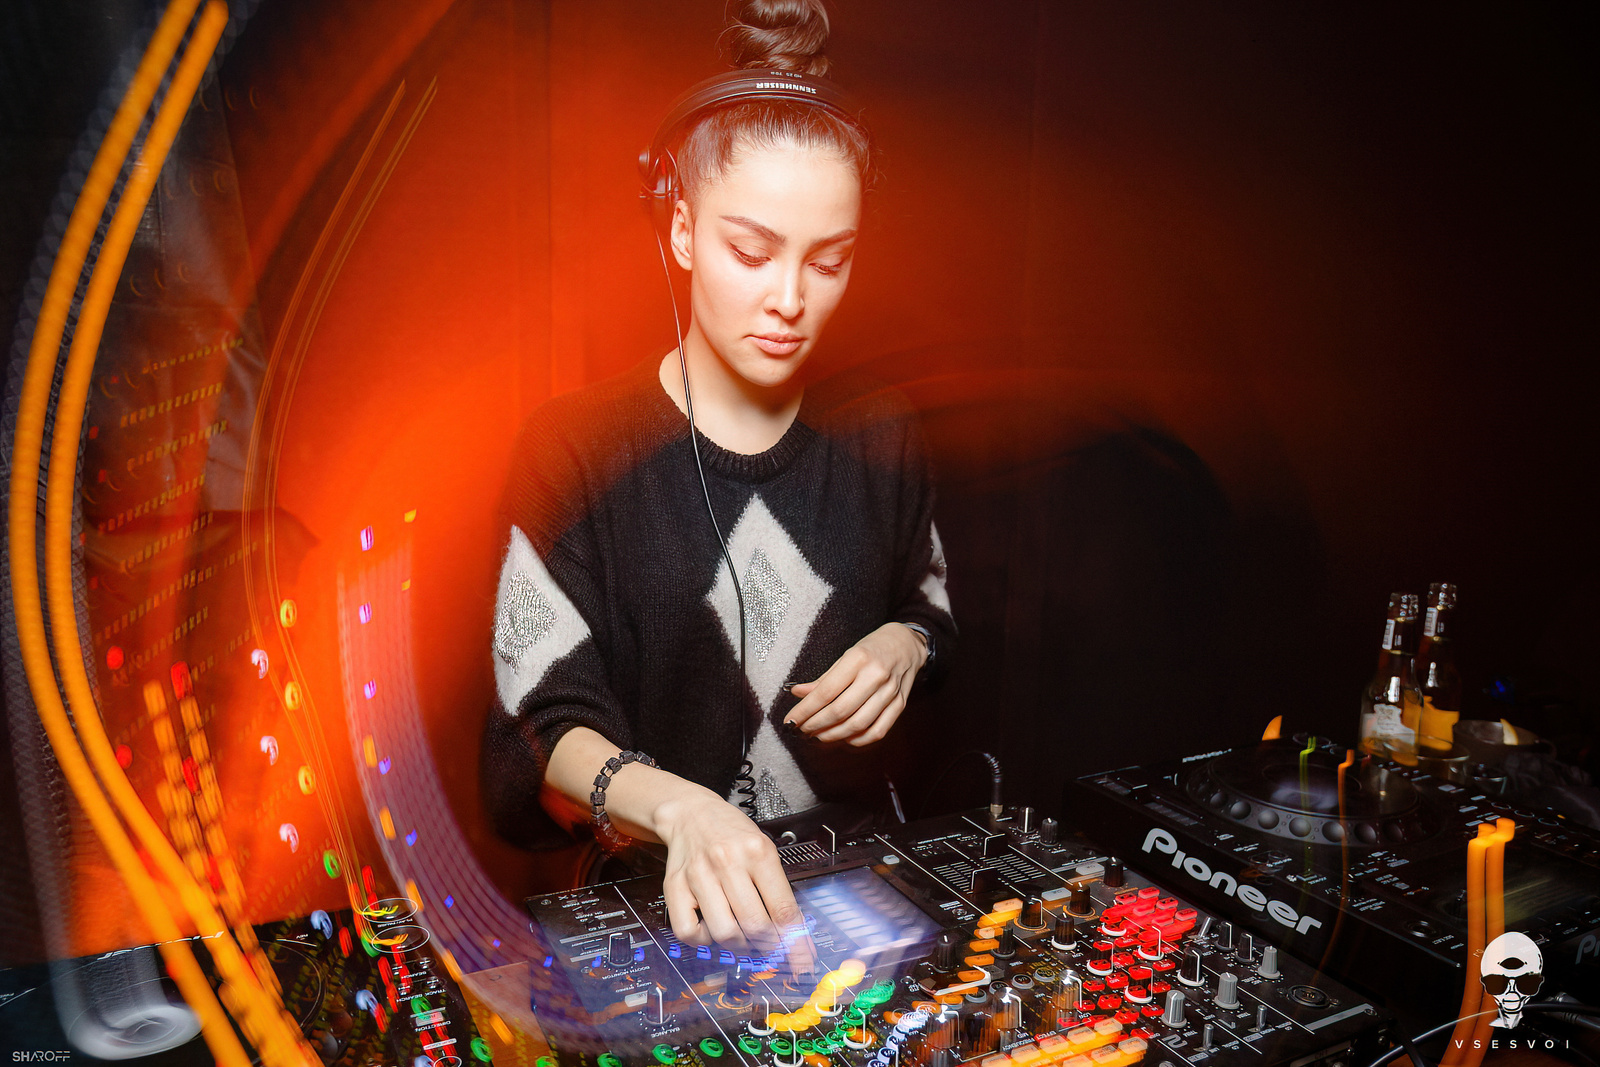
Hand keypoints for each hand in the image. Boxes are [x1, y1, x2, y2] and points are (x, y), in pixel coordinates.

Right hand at [654, 789, 815, 973]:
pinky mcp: (675, 887)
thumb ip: (777, 888)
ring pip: (725, 932)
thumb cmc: (731, 833)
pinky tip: (712, 928)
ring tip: (744, 936)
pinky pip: (689, 933)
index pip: (783, 909)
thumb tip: (793, 933)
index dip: (796, 943)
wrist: (691, 814)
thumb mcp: (764, 848)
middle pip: (755, 925)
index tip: (803, 961)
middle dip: (769, 946)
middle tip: (772, 948)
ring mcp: (699, 876)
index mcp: (757, 851)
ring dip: (740, 945)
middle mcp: (727, 862)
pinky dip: (704, 941)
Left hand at [785, 622, 926, 745]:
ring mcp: (890, 692)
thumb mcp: (846, 655)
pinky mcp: (901, 704)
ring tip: (818, 735)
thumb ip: (823, 678)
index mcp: (858, 659)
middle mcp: (875, 675)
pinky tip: (844, 737)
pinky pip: (877, 731)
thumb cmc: (873, 648)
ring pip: (858, 724)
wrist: (908, 643)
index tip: (790, 720)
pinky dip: (858, 740)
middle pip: (840, 711)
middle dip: (816, 725)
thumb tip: (797, 693)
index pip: (826, 692)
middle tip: (802, 729)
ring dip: (833, 735)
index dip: (805, 710)